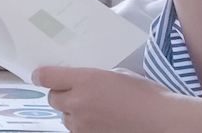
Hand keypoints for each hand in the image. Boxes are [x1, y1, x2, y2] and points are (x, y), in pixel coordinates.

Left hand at [30, 66, 178, 131]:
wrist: (161, 120)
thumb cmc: (145, 95)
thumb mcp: (116, 74)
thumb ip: (93, 78)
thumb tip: (81, 81)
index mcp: (84, 80)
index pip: (46, 77)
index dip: (41, 75)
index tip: (40, 75)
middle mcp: (78, 102)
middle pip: (52, 98)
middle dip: (61, 94)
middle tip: (75, 92)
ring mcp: (83, 124)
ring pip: (64, 117)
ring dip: (72, 112)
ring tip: (92, 109)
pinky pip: (77, 130)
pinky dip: (83, 126)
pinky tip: (99, 121)